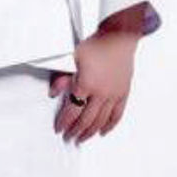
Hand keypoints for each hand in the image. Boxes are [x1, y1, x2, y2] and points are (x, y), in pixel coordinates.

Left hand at [51, 25, 140, 142]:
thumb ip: (61, 77)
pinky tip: (103, 132)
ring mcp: (113, 94)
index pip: (72, 110)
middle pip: (86, 119)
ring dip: (90, 132)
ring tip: (83, 138)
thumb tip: (53, 93)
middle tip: (69, 137)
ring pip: (101, 120)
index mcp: (86, 84)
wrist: (118, 37)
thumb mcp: (72, 58)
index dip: (65, 122)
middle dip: (76, 131)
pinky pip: (117, 114)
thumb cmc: (96, 45)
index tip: (60, 129)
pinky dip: (110, 125)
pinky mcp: (123, 93)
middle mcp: (101, 93)